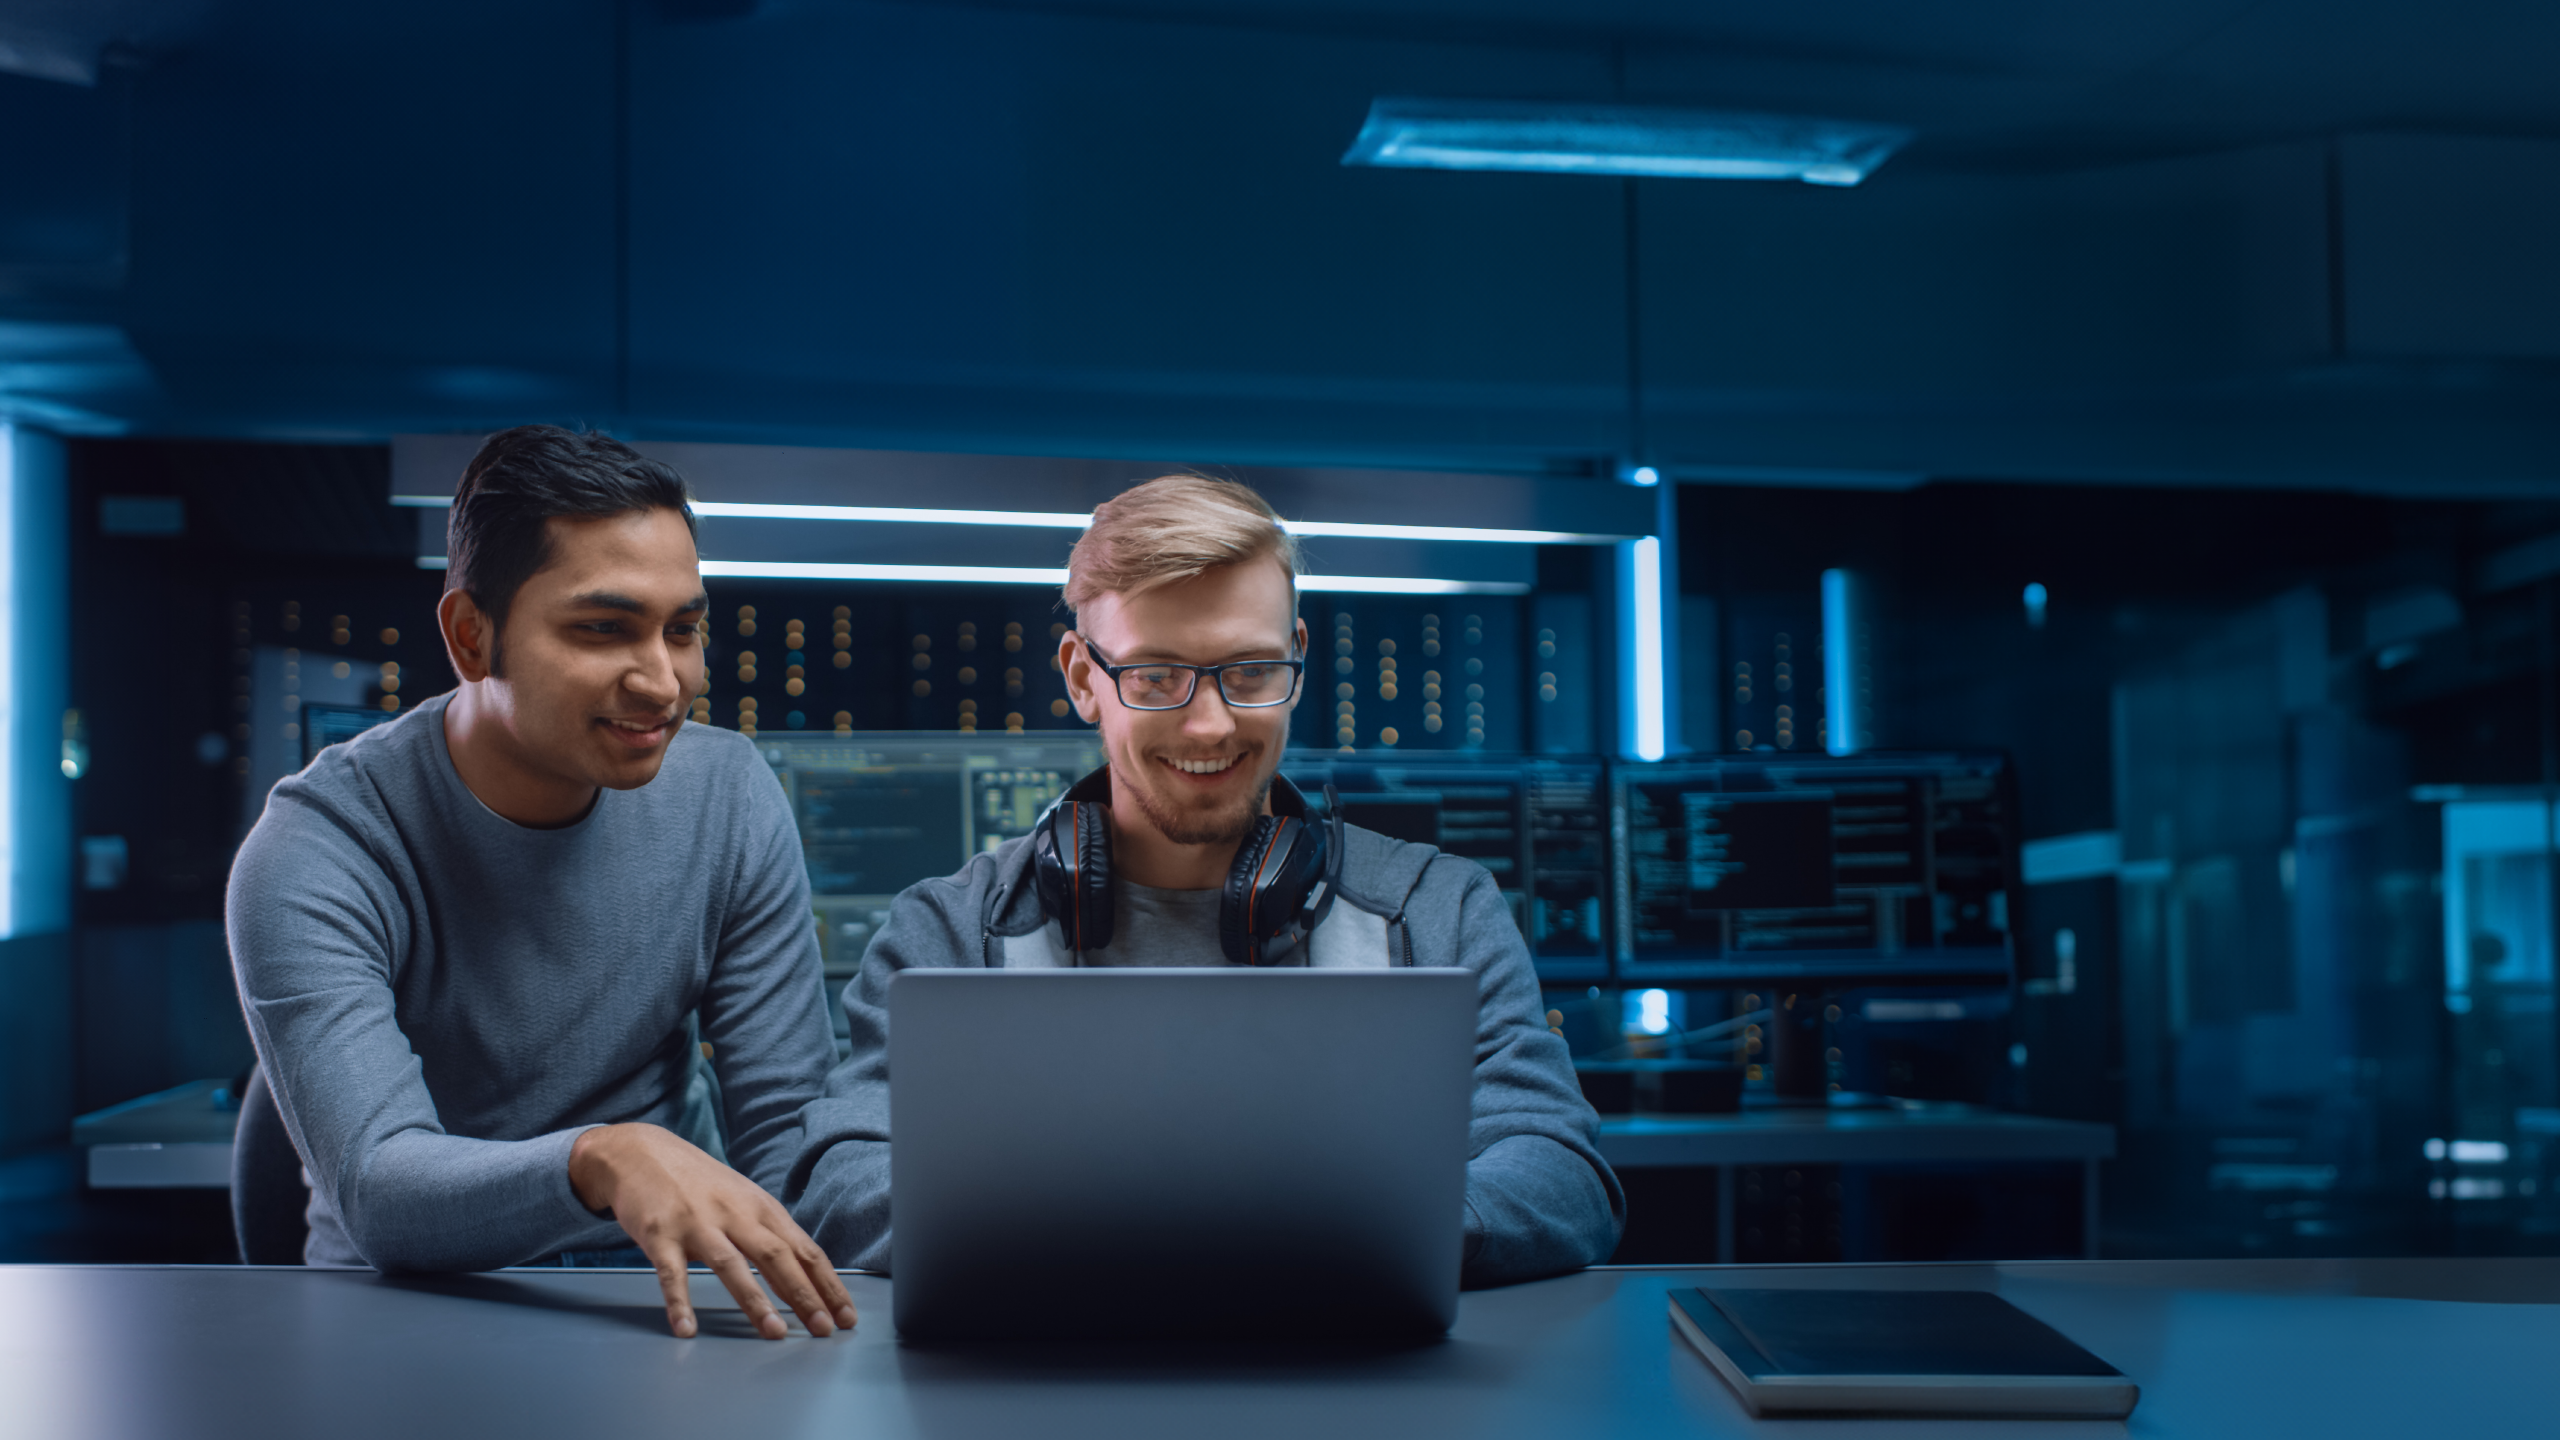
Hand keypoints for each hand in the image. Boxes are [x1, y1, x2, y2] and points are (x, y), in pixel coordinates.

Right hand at [568, 1122, 857, 1340]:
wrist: (640, 1152)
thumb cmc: (699, 1184)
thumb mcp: (743, 1199)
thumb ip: (770, 1232)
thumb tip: (807, 1273)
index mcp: (761, 1208)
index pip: (804, 1249)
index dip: (828, 1284)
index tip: (846, 1315)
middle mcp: (734, 1213)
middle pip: (777, 1256)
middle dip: (804, 1294)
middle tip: (823, 1330)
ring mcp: (697, 1223)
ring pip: (730, 1265)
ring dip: (755, 1301)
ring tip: (774, 1333)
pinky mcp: (660, 1234)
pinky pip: (671, 1273)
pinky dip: (679, 1302)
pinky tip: (687, 1328)